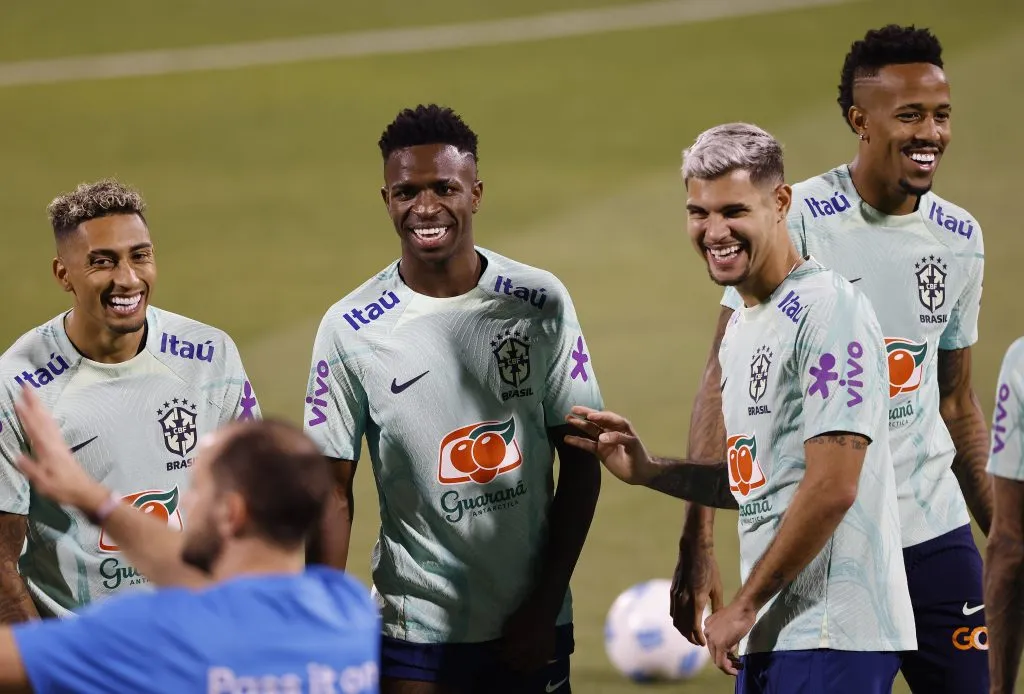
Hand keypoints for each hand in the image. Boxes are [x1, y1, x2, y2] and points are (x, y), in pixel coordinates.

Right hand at [13, 386, 107, 514]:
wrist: (84, 491)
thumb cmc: (63, 489)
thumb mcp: (44, 483)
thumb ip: (31, 469)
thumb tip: (17, 455)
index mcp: (48, 450)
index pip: (34, 429)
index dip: (26, 415)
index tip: (18, 401)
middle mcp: (54, 443)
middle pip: (42, 418)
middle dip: (34, 401)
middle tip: (26, 385)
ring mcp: (59, 443)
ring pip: (48, 420)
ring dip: (39, 406)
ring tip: (32, 394)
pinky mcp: (62, 447)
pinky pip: (52, 426)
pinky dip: (46, 417)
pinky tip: (44, 414)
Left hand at [498, 601, 557, 672]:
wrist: (543, 610)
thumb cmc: (524, 616)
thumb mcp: (509, 625)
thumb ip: (505, 638)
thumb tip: (500, 647)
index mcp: (516, 646)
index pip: (504, 657)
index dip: (500, 655)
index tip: (500, 652)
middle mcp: (527, 654)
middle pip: (514, 666)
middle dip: (510, 661)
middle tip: (510, 657)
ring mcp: (539, 655)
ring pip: (528, 669)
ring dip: (522, 665)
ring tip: (521, 660)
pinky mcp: (548, 654)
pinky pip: (540, 664)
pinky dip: (534, 664)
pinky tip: (532, 659)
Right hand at [563, 406, 655, 485]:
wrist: (640, 473)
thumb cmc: (640, 455)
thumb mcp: (633, 444)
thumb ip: (618, 438)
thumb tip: (601, 437)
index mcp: (621, 426)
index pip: (609, 417)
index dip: (599, 415)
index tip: (590, 416)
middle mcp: (611, 430)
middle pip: (596, 420)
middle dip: (585, 414)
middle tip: (573, 409)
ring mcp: (604, 441)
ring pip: (590, 430)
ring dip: (579, 424)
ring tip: (568, 418)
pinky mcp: (599, 451)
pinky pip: (587, 444)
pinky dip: (578, 441)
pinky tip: (567, 439)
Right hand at [671, 535, 723, 645]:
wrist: (694, 551)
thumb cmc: (709, 568)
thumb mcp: (717, 588)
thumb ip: (716, 606)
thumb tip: (716, 621)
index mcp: (696, 600)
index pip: (694, 627)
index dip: (698, 638)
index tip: (703, 643)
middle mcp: (683, 599)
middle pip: (683, 627)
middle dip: (690, 637)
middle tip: (697, 642)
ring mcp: (676, 595)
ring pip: (675, 620)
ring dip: (682, 630)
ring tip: (690, 634)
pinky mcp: (672, 591)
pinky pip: (672, 611)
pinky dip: (677, 620)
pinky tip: (683, 621)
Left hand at [702, 598, 754, 675]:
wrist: (743, 607)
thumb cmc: (740, 613)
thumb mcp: (729, 626)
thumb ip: (726, 636)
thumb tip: (730, 649)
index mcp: (708, 626)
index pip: (713, 644)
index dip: (723, 653)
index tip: (732, 657)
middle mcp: (706, 632)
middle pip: (714, 652)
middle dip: (725, 661)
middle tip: (736, 665)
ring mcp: (712, 638)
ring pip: (717, 659)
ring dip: (727, 666)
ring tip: (737, 668)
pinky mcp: (720, 644)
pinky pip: (721, 662)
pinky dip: (728, 669)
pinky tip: (735, 671)